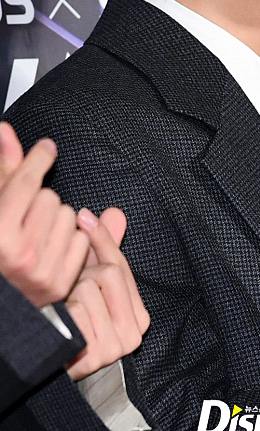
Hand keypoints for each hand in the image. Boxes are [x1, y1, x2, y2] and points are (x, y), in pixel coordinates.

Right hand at [0, 122, 88, 306]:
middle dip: (41, 201)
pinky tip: (51, 250)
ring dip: (57, 220)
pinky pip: (81, 239)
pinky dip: (71, 240)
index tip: (47, 148)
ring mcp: (42, 270)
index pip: (27, 182)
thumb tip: (5, 130)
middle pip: (50, 197)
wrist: (6, 299)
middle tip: (26, 218)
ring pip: (69, 216)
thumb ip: (5, 169)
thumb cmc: (0, 247)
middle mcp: (19, 253)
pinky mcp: (61, 282)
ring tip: (37, 234)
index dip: (38, 159)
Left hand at [65, 207, 149, 379]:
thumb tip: (115, 213)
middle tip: (72, 286)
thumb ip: (106, 248)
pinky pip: (74, 311)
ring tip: (66, 308)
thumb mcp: (93, 281)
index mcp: (140, 315)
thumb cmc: (76, 321)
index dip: (101, 238)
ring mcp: (115, 348)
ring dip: (70, 294)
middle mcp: (133, 334)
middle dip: (84, 273)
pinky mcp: (93, 357)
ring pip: (88, 290)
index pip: (121, 265)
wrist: (58, 363)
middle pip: (108, 273)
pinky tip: (61, 322)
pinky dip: (62, 312)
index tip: (83, 217)